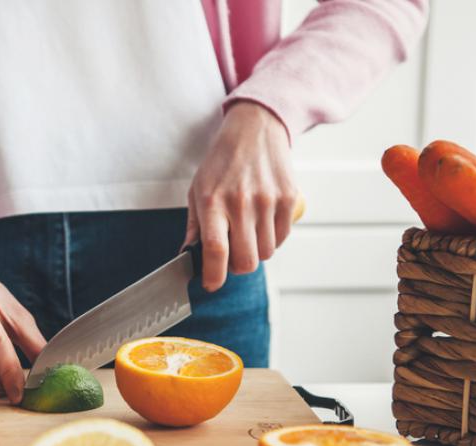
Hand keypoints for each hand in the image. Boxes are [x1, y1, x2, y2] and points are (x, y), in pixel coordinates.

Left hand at [185, 101, 298, 291]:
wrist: (255, 130)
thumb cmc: (222, 162)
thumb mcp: (198, 189)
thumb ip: (194, 226)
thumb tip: (187, 255)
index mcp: (213, 202)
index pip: (216, 250)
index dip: (214, 275)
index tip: (210, 284)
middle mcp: (241, 203)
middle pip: (246, 261)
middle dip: (237, 267)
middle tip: (231, 256)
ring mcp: (268, 201)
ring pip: (265, 253)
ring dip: (255, 250)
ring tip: (247, 230)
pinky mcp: (288, 199)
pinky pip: (282, 238)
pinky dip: (272, 238)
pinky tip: (262, 221)